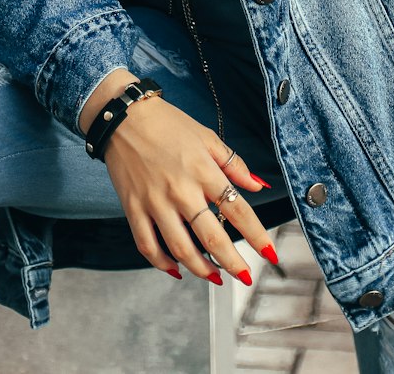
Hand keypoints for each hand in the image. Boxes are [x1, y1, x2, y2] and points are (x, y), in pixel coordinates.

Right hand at [102, 95, 277, 283]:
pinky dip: (162, 264)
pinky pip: (147, 246)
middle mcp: (180, 190)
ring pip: (181, 249)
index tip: (269, 252)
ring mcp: (155, 202)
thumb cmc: (167, 123)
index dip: (256, 235)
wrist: (124, 116)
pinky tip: (176, 269)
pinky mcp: (133, 208)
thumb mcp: (206, 136)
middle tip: (245, 276)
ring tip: (215, 276)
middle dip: (233, 262)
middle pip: (211, 237)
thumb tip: (257, 185)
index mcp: (203, 170)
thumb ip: (233, 163)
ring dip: (201, 269)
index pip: (237, 209)